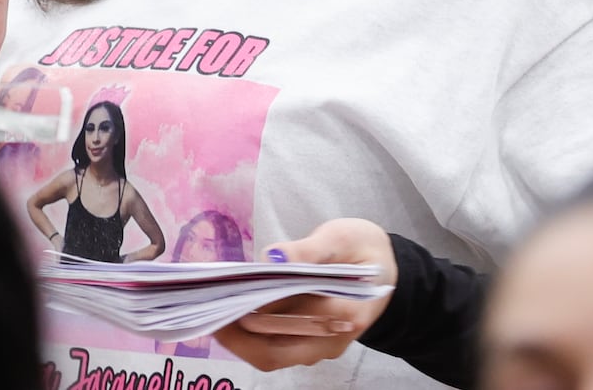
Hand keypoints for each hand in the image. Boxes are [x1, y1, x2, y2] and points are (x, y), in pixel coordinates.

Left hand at [213, 219, 395, 371]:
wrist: (386, 272)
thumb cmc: (364, 250)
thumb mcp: (344, 238)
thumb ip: (311, 250)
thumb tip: (274, 257)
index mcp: (346, 311)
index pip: (291, 318)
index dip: (255, 309)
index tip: (226, 293)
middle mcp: (331, 338)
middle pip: (273, 349)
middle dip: (235, 332)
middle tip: (206, 308)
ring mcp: (320, 347)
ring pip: (270, 354)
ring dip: (238, 338)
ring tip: (212, 311)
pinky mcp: (310, 345)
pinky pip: (275, 348)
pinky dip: (250, 336)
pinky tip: (231, 314)